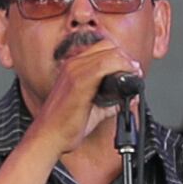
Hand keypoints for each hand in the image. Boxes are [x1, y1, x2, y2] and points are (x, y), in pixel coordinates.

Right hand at [30, 37, 145, 144]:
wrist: (48, 137)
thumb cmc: (64, 125)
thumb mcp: (92, 108)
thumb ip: (111, 101)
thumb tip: (130, 98)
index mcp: (72, 68)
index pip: (103, 47)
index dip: (120, 56)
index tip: (130, 70)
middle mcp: (72, 65)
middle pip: (108, 46)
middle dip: (125, 58)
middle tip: (134, 73)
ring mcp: (74, 71)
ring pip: (109, 52)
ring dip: (126, 63)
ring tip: (133, 77)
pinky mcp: (78, 82)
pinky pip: (104, 65)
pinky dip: (120, 69)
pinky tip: (126, 80)